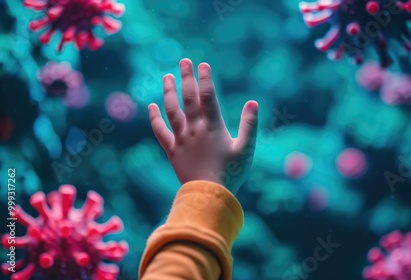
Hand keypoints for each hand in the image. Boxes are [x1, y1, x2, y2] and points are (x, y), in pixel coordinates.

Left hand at [148, 59, 258, 194]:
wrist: (209, 196)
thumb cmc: (231, 174)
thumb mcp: (246, 150)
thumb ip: (250, 125)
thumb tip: (253, 102)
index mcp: (213, 127)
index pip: (208, 97)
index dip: (205, 79)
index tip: (203, 64)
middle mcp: (194, 129)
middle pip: (188, 98)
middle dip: (186, 78)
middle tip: (183, 61)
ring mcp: (181, 139)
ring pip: (172, 110)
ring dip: (169, 92)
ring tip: (166, 77)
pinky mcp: (172, 151)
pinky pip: (160, 132)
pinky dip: (155, 118)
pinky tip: (151, 106)